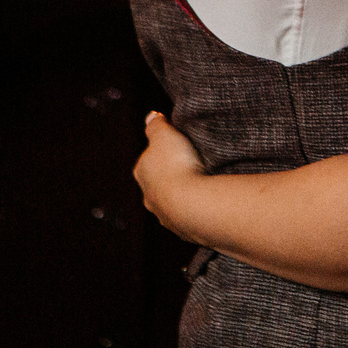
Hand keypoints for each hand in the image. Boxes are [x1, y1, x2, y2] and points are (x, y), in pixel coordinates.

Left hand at [135, 111, 210, 240]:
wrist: (191, 204)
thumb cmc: (176, 165)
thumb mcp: (165, 135)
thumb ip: (156, 125)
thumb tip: (151, 116)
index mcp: (142, 172)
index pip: (149, 159)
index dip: (163, 152)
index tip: (178, 147)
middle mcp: (148, 196)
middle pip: (158, 183)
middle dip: (171, 176)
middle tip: (192, 167)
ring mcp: (164, 215)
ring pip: (171, 202)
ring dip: (183, 195)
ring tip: (202, 187)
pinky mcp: (182, 230)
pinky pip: (187, 217)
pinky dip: (194, 210)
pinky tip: (206, 205)